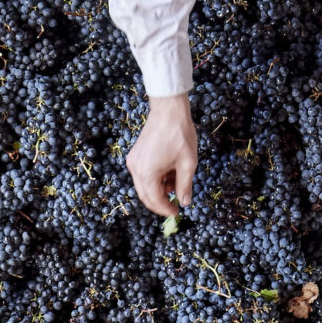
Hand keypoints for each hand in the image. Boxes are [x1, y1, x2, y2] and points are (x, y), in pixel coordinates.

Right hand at [126, 93, 197, 216]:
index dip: (166, 209)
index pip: (154, 200)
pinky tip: (169, 173)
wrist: (168, 110)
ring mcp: (133, 160)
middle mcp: (135, 168)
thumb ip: (185, 186)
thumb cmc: (179, 135)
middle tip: (176, 204)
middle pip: (145, 195)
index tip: (177, 212)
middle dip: (161, 202)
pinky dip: (155, 178)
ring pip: (144, 185)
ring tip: (176, 182)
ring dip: (159, 189)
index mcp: (147, 173)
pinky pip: (143, 174)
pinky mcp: (135, 154)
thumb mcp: (188, 164)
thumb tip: (185, 202)